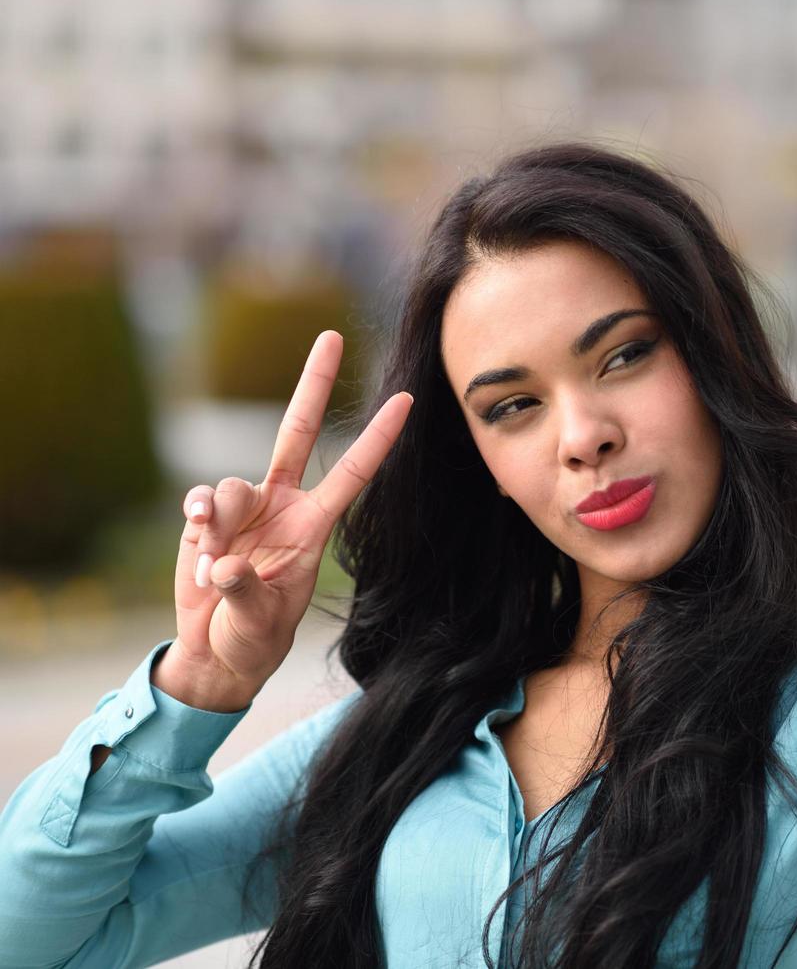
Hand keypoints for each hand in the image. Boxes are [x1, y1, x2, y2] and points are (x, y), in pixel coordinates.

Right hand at [167, 331, 412, 707]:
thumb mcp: (259, 622)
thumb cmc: (253, 638)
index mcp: (314, 526)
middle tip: (331, 336)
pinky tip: (198, 544)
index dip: (378, 437)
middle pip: (297, 431)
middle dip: (313, 384)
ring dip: (220, 523)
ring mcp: (244, 508)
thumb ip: (246, 591)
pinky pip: (201, 500)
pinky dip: (197, 518)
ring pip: (231, 484)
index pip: (352, 472)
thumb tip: (225, 562)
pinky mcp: (207, 517)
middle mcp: (282, 506)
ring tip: (218, 566)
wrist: (216, 651)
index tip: (407, 399)